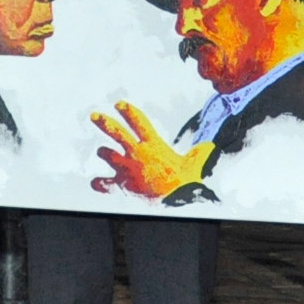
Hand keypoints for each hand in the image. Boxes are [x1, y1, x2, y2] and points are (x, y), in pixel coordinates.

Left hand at [90, 103, 217, 202]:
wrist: (176, 199)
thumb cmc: (187, 181)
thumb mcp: (195, 162)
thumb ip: (199, 152)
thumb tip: (210, 145)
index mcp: (153, 145)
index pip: (139, 122)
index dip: (128, 112)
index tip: (119, 104)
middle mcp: (137, 153)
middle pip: (116, 132)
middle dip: (104, 123)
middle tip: (94, 115)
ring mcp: (127, 168)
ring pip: (107, 154)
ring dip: (104, 152)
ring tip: (102, 151)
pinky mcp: (122, 185)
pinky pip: (105, 183)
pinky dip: (100, 183)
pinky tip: (96, 182)